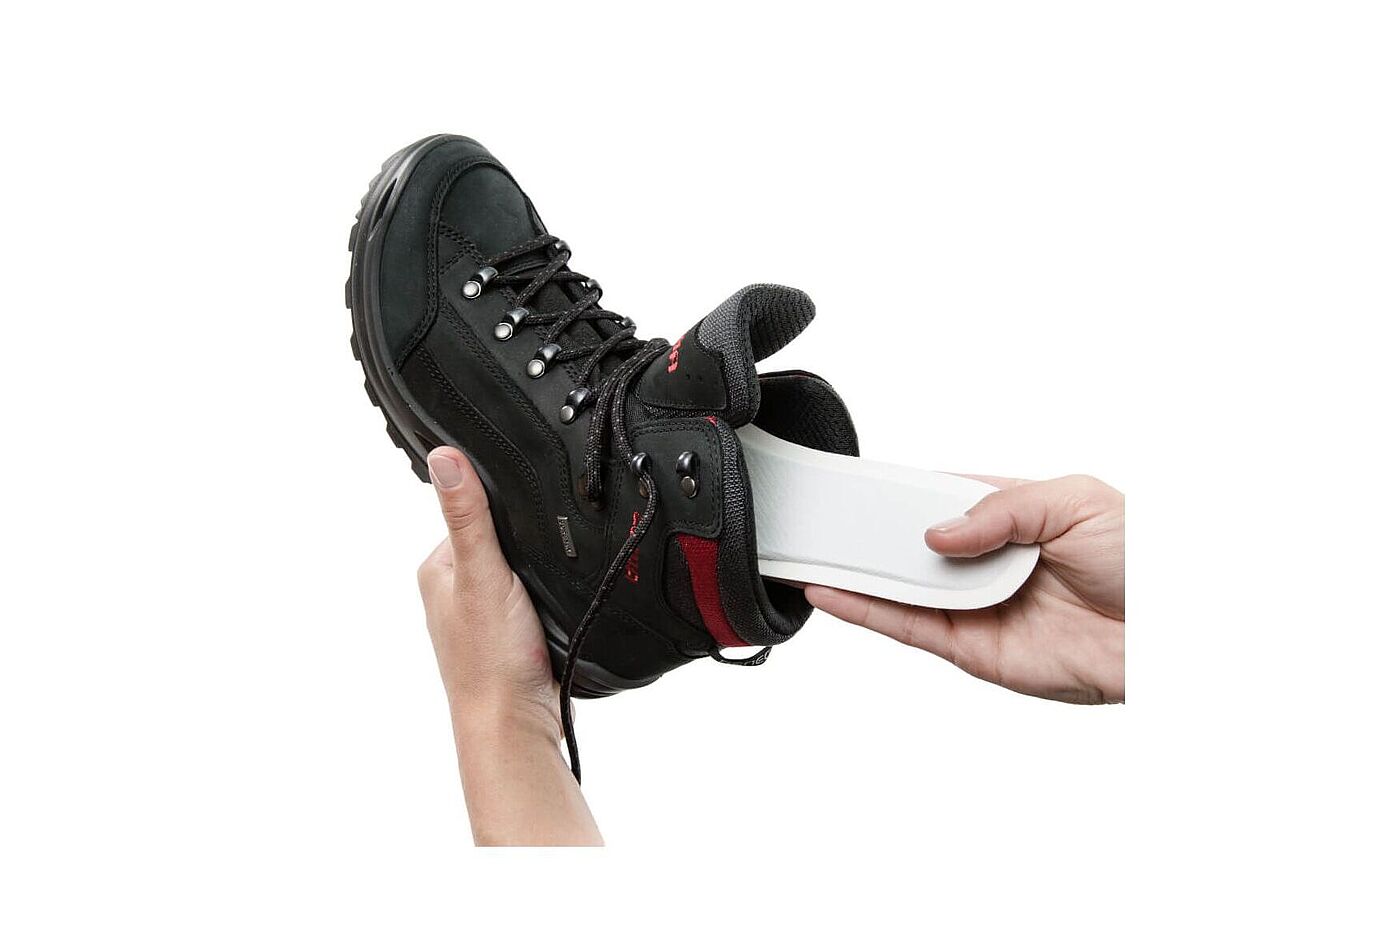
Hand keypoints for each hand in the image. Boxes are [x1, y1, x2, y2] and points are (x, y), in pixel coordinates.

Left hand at [420, 446, 601, 844]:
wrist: (514, 724)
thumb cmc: (492, 659)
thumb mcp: (483, 572)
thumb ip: (467, 515)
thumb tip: (445, 457)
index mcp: (437, 568)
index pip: (473, 511)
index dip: (506, 511)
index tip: (532, 518)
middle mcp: (452, 589)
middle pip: (498, 540)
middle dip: (524, 545)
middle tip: (541, 564)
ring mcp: (478, 615)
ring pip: (515, 571)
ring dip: (536, 576)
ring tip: (545, 591)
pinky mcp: (505, 634)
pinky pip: (526, 599)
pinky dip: (541, 600)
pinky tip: (550, 612)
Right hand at [806, 475, 1123, 703]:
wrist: (1177, 635)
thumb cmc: (1149, 560)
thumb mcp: (1076, 500)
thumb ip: (1000, 509)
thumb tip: (936, 531)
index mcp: (1015, 514)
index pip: (944, 497)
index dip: (903, 491)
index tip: (860, 481)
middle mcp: (991, 562)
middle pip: (914, 545)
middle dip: (869, 532)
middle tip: (822, 517)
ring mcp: (980, 607)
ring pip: (903, 588)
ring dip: (856, 572)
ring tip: (809, 551)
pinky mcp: (976, 651)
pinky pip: (911, 629)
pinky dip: (867, 612)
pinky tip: (833, 592)